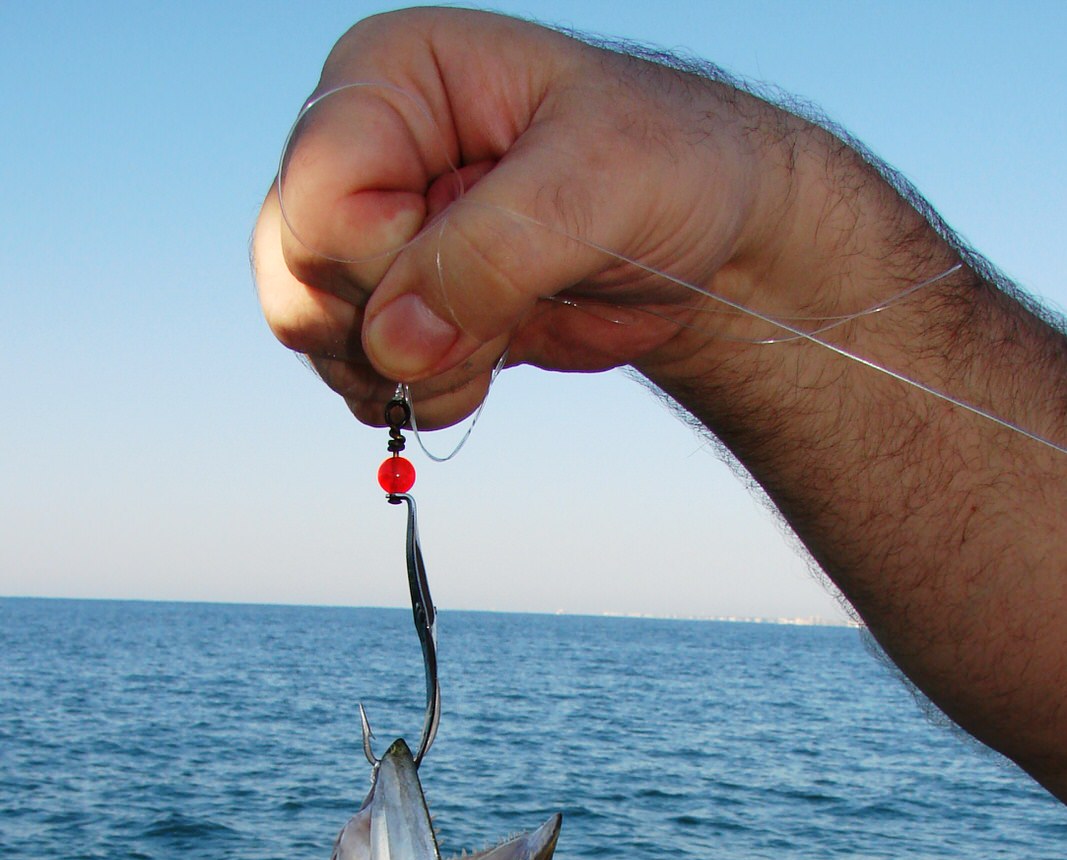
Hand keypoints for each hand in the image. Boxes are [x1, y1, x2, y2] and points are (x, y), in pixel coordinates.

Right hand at [252, 7, 784, 428]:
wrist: (709, 233)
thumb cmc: (669, 165)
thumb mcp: (598, 188)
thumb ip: (490, 256)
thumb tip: (390, 344)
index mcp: (388, 81)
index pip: (317, 196)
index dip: (384, 261)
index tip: (485, 261)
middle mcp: (365, 153)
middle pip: (298, 275)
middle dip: (391, 327)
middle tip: (488, 314)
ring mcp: (379, 237)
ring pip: (321, 339)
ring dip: (410, 372)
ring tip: (500, 332)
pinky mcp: (406, 308)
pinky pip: (363, 378)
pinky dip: (423, 394)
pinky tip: (490, 358)